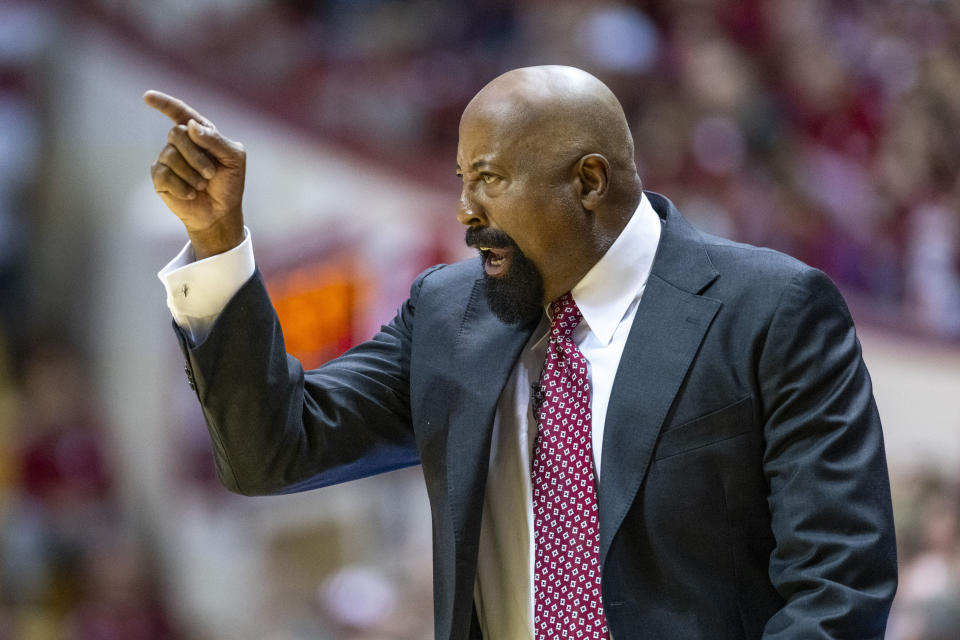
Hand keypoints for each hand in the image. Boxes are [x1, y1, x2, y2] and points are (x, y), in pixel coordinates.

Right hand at [144, 90, 245, 258]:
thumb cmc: (229, 183)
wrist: (220, 212)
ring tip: (202, 185)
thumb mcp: (233, 160)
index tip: (147, 96)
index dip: (164, 103)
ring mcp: (168, 159)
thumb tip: (192, 126)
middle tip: (211, 174)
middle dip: (196, 156)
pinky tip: (191, 193)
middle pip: (176, 134)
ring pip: (170, 155)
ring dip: (191, 173)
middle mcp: (181, 143)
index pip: (180, 113)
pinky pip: (164, 174)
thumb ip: (216, 141)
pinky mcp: (160, 177)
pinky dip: (182, 186)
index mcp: (200, 133)